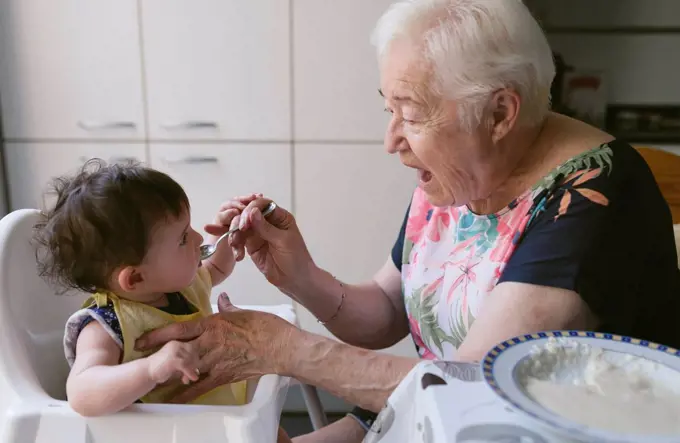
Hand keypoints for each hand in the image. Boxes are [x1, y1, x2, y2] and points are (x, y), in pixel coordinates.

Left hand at [135, 293, 298, 403]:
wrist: (282, 349)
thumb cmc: (267, 328)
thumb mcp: (245, 312)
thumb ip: (229, 308)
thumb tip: (222, 300)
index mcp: (213, 325)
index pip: (179, 329)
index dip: (158, 334)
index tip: (143, 338)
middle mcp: (210, 344)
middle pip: (176, 351)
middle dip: (157, 355)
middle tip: (139, 360)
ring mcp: (215, 362)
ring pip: (184, 369)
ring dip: (167, 374)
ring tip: (150, 379)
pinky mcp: (223, 377)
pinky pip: (199, 387)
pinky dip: (185, 393)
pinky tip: (174, 398)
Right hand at [146, 340, 199, 385]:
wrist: (145, 373)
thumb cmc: (160, 369)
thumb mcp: (176, 364)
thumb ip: (187, 363)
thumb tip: (198, 369)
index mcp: (177, 343)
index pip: (194, 348)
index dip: (196, 358)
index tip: (196, 368)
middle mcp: (177, 344)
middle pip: (195, 352)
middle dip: (195, 364)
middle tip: (192, 374)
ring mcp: (175, 350)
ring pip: (192, 359)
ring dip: (192, 370)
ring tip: (186, 379)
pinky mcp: (173, 359)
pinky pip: (187, 365)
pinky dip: (190, 373)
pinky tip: (191, 379)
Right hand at [205, 195, 315, 294]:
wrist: (295, 280)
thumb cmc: (296, 258)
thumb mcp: (283, 241)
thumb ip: (266, 227)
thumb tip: (252, 211)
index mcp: (279, 217)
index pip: (263, 204)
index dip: (252, 208)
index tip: (246, 218)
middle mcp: (267, 222)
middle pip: (248, 214)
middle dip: (240, 220)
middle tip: (239, 231)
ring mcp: (258, 233)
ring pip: (241, 226)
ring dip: (235, 234)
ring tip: (235, 244)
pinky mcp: (251, 245)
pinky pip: (239, 240)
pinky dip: (236, 246)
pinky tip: (238, 255)